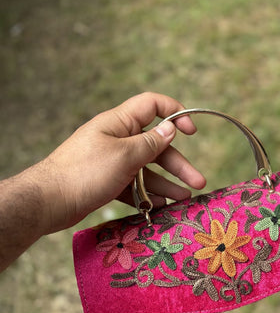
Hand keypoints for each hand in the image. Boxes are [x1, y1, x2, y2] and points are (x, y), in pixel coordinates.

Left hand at [35, 92, 205, 233]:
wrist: (49, 202)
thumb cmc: (85, 172)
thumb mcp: (124, 156)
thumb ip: (150, 143)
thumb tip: (170, 128)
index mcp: (119, 123)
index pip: (152, 105)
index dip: (175, 112)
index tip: (192, 131)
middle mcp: (118, 139)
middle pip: (156, 145)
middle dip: (178, 164)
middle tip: (198, 182)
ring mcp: (112, 161)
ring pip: (147, 168)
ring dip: (167, 183)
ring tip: (185, 199)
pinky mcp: (108, 181)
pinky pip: (134, 184)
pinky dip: (147, 194)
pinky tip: (160, 206)